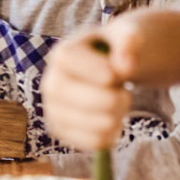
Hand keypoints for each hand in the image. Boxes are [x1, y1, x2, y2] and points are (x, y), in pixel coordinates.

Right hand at [41, 17, 146, 150]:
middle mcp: (51, 82)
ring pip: (86, 124)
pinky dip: (110, 135)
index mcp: (62, 54)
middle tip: (127, 94)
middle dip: (111, 100)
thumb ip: (128, 41)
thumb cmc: (117, 51)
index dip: (94, 69)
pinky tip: (114, 121)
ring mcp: (54, 109)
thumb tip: (125, 65)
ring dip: (115, 118)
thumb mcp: (127, 36)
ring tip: (121, 106)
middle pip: (74, 97)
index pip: (67, 61)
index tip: (117, 75)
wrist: (112, 71)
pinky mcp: (63, 131)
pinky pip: (90, 142)